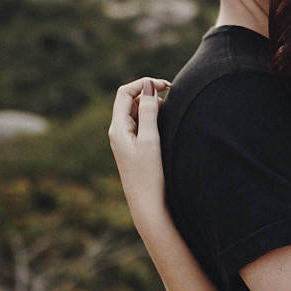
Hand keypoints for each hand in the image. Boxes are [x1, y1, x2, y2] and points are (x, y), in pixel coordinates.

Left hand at [108, 77, 171, 236]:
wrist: (147, 206)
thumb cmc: (149, 175)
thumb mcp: (151, 140)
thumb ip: (149, 111)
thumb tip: (148, 86)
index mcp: (117, 128)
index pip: (125, 93)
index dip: (144, 84)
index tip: (166, 86)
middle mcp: (118, 132)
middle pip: (130, 101)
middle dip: (150, 94)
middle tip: (172, 97)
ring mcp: (126, 141)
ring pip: (137, 113)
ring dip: (153, 107)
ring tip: (171, 114)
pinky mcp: (135, 149)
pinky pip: (141, 126)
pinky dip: (153, 120)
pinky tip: (166, 126)